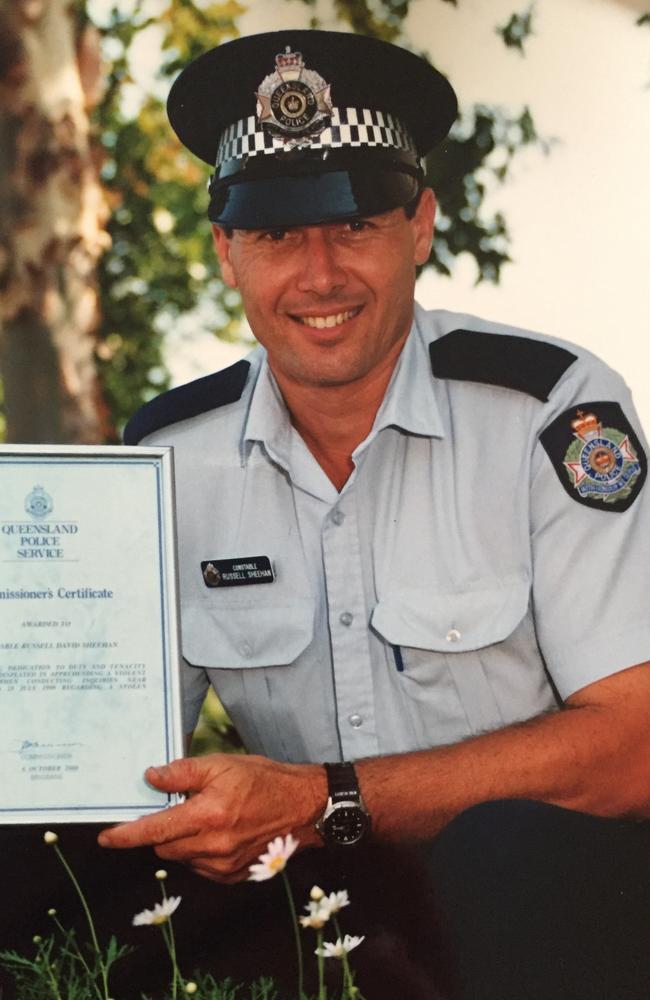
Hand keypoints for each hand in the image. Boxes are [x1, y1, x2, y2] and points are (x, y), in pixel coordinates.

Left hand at [97, 753, 326, 882]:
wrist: (304, 807)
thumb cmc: (264, 780)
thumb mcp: (222, 765)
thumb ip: (183, 772)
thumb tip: (151, 778)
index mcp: (208, 816)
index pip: (155, 830)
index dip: (126, 835)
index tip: (105, 838)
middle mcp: (213, 846)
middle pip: (164, 847)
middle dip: (163, 830)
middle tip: (181, 807)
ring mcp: (224, 866)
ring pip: (182, 857)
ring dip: (183, 840)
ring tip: (208, 816)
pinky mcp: (233, 876)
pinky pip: (201, 866)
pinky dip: (200, 851)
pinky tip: (220, 832)